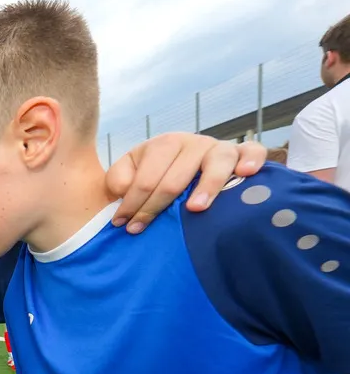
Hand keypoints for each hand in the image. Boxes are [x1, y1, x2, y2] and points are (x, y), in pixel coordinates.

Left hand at [107, 134, 266, 233]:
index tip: (122, 224)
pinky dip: (252, 159)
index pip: (146, 178)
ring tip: (196, 208)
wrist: (183, 168)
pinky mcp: (242, 154)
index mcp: (164, 145)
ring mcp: (218, 148)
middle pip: (175, 178)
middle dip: (155, 207)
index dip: (132, 203)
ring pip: (216, 161)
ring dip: (207, 186)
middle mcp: (192, 143)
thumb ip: (119, 178)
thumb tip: (123, 189)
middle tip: (140, 230)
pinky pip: (253, 151)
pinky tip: (246, 172)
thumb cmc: (154, 175)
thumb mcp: (129, 172)